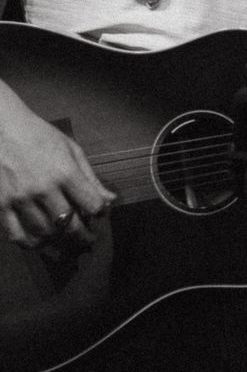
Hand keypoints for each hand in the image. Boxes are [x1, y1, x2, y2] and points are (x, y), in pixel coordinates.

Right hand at [0, 95, 114, 248]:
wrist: (1, 127)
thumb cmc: (39, 135)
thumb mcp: (71, 149)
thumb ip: (90, 178)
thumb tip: (110, 200)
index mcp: (64, 172)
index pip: (92, 205)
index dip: (100, 213)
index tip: (99, 214)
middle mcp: (43, 188)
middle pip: (69, 224)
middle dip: (83, 235)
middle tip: (87, 238)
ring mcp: (20, 198)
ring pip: (44, 232)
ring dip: (58, 240)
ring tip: (64, 239)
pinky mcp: (1, 204)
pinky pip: (16, 234)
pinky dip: (30, 243)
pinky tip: (39, 242)